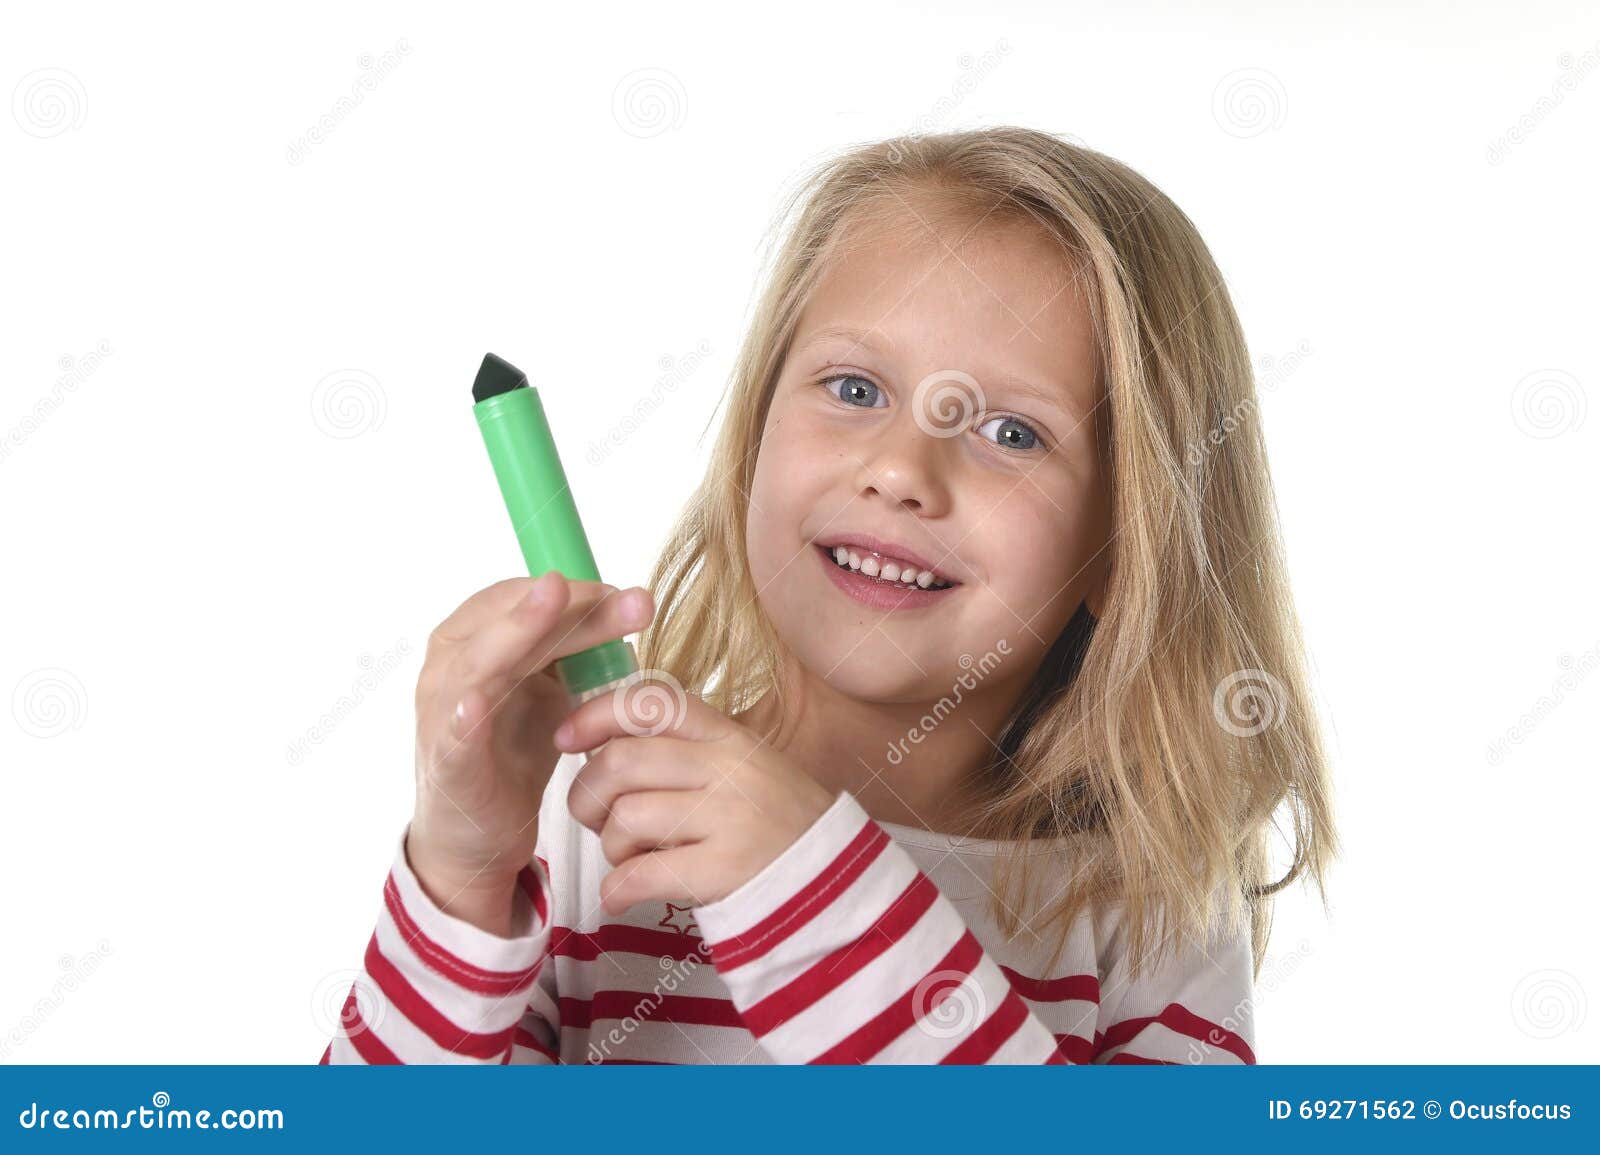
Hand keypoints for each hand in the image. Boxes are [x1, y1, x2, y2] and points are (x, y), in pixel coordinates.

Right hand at [408, 570, 652, 928]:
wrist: (479, 832)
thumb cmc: (512, 748)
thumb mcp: (550, 689)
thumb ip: (576, 648)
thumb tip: (629, 604)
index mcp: (474, 637)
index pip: (522, 597)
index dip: (576, 590)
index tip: (628, 594)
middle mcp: (451, 663)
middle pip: (512, 619)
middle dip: (573, 606)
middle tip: (633, 600)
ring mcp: (442, 709)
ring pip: (481, 659)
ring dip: (520, 629)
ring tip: (551, 598)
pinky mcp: (447, 759)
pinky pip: (454, 733)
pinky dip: (464, 716)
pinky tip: (476, 702)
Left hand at [554, 683, 836, 915]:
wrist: (832, 881)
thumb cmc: (773, 823)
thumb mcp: (741, 766)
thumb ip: (681, 749)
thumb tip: (596, 743)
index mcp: (727, 737)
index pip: (652, 702)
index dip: (596, 714)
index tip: (565, 737)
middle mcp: (728, 769)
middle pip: (622, 761)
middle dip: (588, 794)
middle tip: (594, 817)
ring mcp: (730, 818)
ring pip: (626, 818)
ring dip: (610, 846)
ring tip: (628, 858)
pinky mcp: (726, 870)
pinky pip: (642, 874)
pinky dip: (617, 889)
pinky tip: (622, 894)